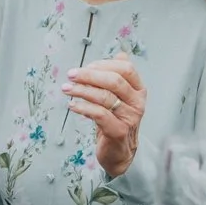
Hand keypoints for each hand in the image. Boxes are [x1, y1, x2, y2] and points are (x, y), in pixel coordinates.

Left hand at [62, 54, 145, 178]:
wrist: (118, 151)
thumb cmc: (116, 120)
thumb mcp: (119, 96)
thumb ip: (118, 76)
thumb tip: (120, 53)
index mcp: (138, 90)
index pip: (126, 68)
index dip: (104, 64)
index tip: (85, 66)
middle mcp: (137, 102)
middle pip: (114, 81)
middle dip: (89, 75)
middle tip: (71, 75)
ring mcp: (130, 118)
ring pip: (104, 97)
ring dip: (81, 91)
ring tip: (66, 89)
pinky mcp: (119, 131)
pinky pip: (99, 114)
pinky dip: (83, 107)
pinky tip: (72, 105)